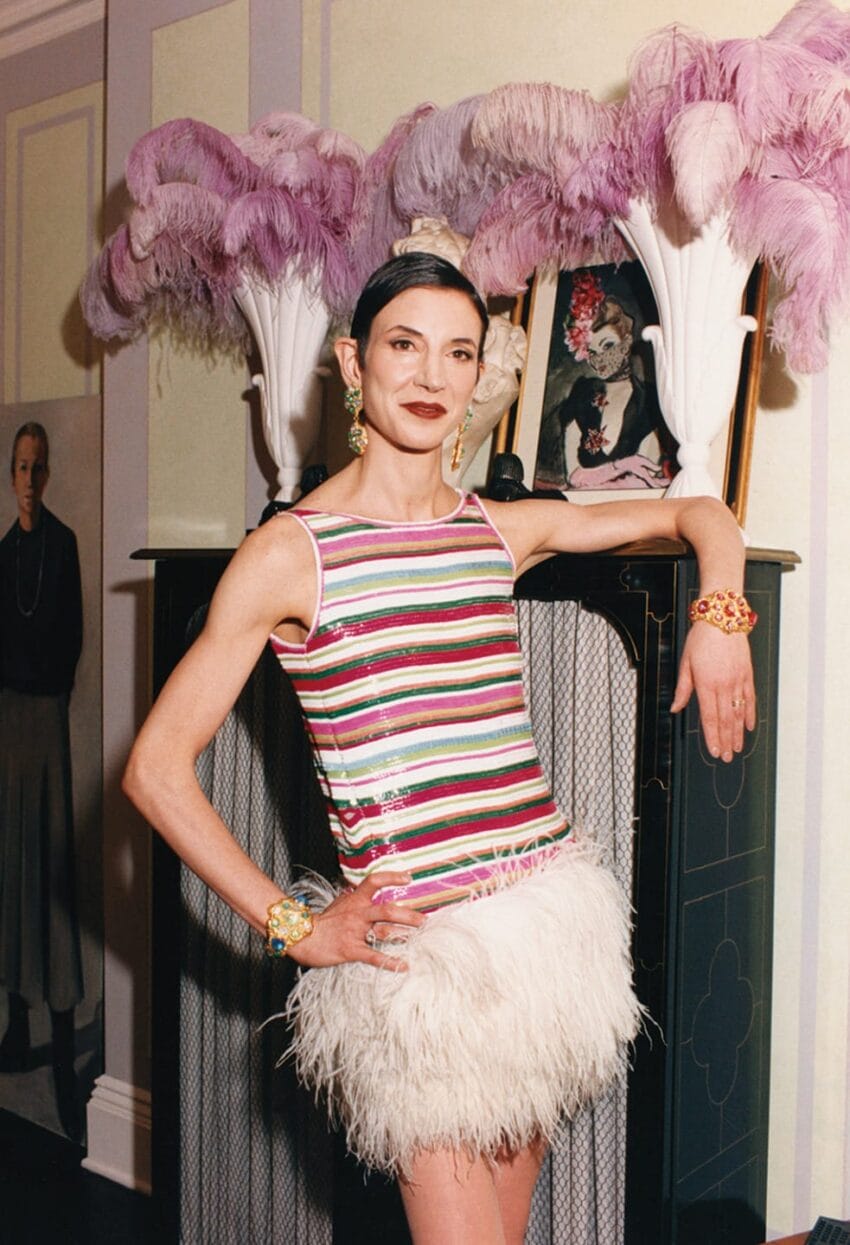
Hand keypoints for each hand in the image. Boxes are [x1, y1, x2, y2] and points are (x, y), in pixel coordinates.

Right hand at [286, 871, 425, 971]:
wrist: (301, 936)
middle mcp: (358, 914)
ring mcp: (355, 932)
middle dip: (409, 916)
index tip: (408, 877)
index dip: (392, 877)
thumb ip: (355, 898)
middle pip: (388, 911)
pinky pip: (374, 956)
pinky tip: (403, 966)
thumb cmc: (323, 921)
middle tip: (425, 921)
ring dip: (404, 935)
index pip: (374, 881)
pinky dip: (390, 962)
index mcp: (355, 900)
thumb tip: (367, 890)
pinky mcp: (351, 950)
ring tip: (421, 939)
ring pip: (384, 931)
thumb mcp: (340, 903)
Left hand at [671, 625, 755, 761]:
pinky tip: (748, 727)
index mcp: (706, 684)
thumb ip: (683, 688)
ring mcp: (738, 681)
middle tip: (727, 757)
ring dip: (737, 733)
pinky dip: (750, 714)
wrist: (722, 618)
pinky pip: (750, 699)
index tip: (715, 751)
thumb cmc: (701, 639)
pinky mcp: (747, 674)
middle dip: (725, 741)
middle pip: (725, 720)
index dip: (712, 737)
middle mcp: (724, 685)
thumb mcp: (685, 663)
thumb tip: (675, 708)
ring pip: (738, 713)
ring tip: (737, 748)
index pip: (709, 718)